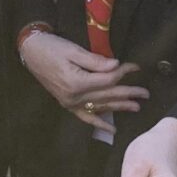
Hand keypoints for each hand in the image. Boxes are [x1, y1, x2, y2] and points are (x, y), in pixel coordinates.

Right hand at [19, 31, 146, 132]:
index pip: (108, 80)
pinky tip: (112, 129)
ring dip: (119, 108)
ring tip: (136, 107)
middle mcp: (75, 97)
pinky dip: (99, 124)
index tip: (136, 67)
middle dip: (128, 93)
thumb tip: (116, 66)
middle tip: (145, 93)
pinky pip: (86, 117)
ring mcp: (70, 103)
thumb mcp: (74, 50)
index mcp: (77, 82)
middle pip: (107, 95)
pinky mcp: (67, 104)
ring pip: (100, 107)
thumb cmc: (52, 48)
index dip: (124, 73)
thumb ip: (95, 61)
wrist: (30, 52)